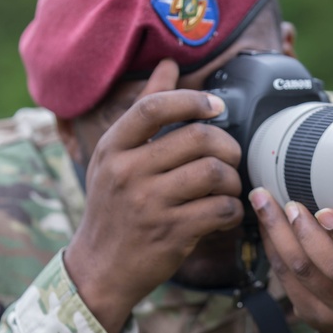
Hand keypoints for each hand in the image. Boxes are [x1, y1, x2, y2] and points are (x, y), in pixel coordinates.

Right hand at [64, 60, 243, 332]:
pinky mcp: (171, 234)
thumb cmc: (114, 207)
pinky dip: (232, 209)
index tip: (216, 107)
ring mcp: (148, 205)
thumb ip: (144, 110)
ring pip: (213, 173)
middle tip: (230, 156)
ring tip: (229, 186)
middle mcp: (127, 173)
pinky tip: (225, 211)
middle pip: (196, 138)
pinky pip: (220, 209)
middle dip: (226, 145)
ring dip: (233, 179)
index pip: (153, 109)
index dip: (192, 100)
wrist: (100, 268)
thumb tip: (169, 65)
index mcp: (112, 148)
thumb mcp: (115, 157)